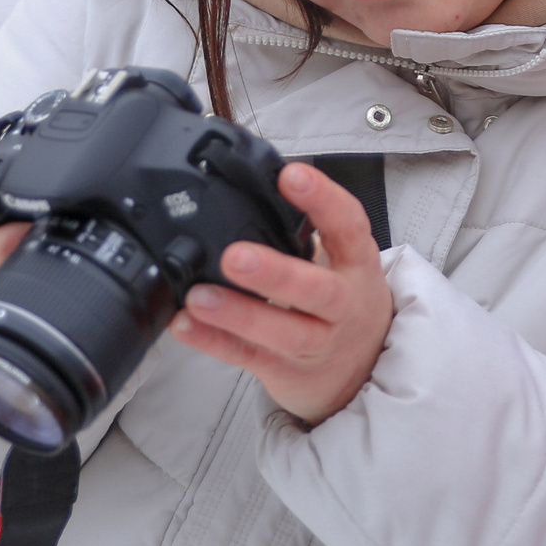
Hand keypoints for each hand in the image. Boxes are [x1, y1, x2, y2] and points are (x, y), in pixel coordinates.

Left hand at [171, 162, 392, 426]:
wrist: (360, 369)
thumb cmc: (340, 300)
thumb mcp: (340, 261)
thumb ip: (300, 231)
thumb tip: (247, 184)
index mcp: (355, 264)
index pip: (348, 225)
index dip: (323, 199)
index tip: (291, 176)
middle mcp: (343, 304)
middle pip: (317, 291)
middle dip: (276, 273)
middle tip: (235, 256)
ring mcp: (317, 343)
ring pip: (281, 332)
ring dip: (238, 314)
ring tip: (198, 296)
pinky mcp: (286, 370)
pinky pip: (247, 357)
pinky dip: (214, 342)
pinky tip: (185, 324)